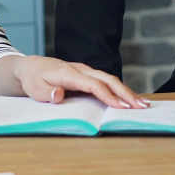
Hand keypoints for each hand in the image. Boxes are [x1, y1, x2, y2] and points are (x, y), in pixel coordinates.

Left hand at [10, 55, 148, 108]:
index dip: (108, 96)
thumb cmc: (34, 79)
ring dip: (126, 91)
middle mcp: (81, 70)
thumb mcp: (35, 88)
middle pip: (108, 80)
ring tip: (142, 104)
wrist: (32, 66)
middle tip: (141, 106)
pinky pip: (106, 81)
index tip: (121, 107)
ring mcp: (86, 71)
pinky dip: (120, 89)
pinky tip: (130, 99)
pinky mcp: (88, 75)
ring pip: (110, 79)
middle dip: (126, 93)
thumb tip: (58, 95)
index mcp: (70, 74)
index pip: (94, 85)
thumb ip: (46, 93)